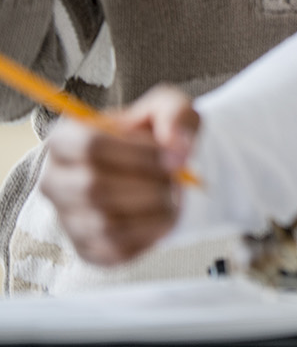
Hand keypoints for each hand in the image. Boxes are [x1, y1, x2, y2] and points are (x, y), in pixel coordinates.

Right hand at [39, 85, 198, 264]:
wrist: (160, 171)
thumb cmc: (157, 135)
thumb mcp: (171, 108)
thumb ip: (176, 115)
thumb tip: (177, 148)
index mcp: (66, 138)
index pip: (89, 146)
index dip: (138, 154)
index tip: (174, 158)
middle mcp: (55, 180)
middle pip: (94, 188)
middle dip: (149, 185)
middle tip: (178, 181)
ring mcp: (66, 217)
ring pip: (104, 224)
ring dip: (152, 212)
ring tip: (174, 198)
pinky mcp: (86, 248)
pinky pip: (114, 251)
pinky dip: (149, 236)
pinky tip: (165, 218)